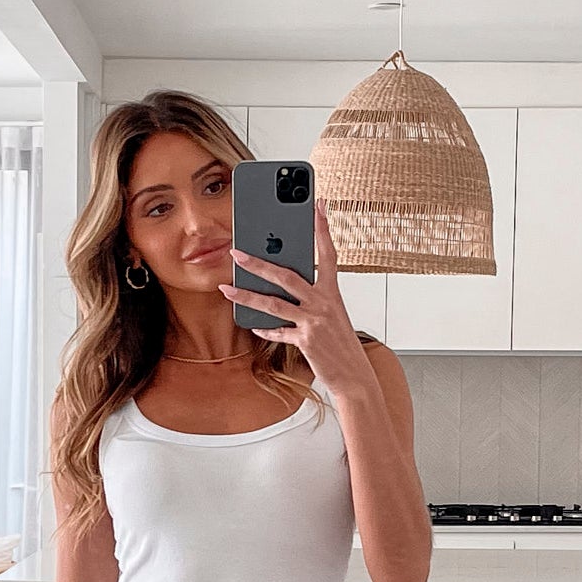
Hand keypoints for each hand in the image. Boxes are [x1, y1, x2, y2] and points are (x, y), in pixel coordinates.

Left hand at [219, 199, 373, 397]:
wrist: (355, 376)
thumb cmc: (341, 345)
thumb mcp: (332, 315)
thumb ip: (312, 298)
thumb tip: (285, 287)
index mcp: (332, 292)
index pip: (328, 253)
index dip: (322, 228)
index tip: (317, 205)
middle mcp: (323, 303)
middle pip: (286, 275)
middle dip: (258, 263)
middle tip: (237, 252)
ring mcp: (313, 322)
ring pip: (273, 304)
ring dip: (246, 296)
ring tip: (226, 289)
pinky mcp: (305, 341)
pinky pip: (278, 332)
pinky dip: (265, 329)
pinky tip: (253, 325)